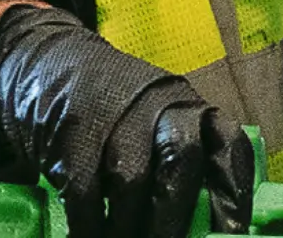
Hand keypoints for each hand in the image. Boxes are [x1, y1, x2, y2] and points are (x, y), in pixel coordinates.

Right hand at [0, 1, 254, 237]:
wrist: (48, 61)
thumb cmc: (115, 112)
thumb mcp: (156, 124)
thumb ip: (180, 167)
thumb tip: (205, 228)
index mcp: (189, 107)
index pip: (227, 146)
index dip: (234, 192)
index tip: (232, 230)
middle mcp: (158, 103)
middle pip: (181, 160)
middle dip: (174, 216)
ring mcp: (114, 113)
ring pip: (132, 180)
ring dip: (128, 227)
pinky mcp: (73, 129)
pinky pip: (86, 190)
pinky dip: (88, 225)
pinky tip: (88, 235)